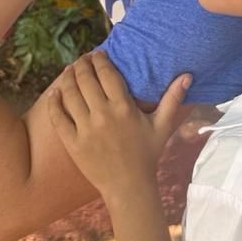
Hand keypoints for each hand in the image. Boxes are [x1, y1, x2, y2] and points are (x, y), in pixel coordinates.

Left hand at [48, 51, 191, 198]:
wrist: (129, 187)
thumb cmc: (147, 155)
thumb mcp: (162, 126)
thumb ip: (173, 99)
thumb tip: (187, 75)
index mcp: (124, 108)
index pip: (107, 74)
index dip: (100, 60)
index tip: (98, 54)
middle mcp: (103, 116)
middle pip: (85, 80)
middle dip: (82, 65)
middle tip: (82, 60)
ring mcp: (85, 130)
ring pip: (69, 95)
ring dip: (67, 78)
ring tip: (69, 70)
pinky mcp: (73, 143)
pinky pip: (58, 118)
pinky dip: (54, 102)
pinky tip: (54, 92)